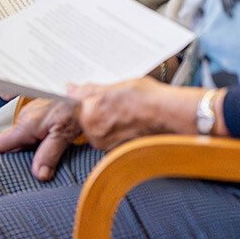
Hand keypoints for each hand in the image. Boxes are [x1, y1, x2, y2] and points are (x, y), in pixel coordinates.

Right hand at [0, 97, 82, 180]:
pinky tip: (30, 151)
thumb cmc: (75, 107)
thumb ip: (49, 154)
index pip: (1, 143)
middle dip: (4, 157)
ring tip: (19, 167)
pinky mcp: (38, 115)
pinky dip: (26, 143)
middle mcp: (25, 119)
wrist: (85, 94)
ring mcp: (31, 116)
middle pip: (9, 143)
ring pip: (19, 138)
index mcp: (27, 124)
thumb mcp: (63, 134)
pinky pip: (27, 132)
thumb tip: (38, 173)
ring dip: (19, 151)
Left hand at [71, 78, 203, 149]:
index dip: (85, 100)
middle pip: (86, 120)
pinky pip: (110, 140)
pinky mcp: (117, 152)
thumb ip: (89, 90)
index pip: (74, 106)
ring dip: (107, 122)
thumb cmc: (145, 98)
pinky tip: (130, 123)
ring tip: (126, 112)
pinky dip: (117, 132)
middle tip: (114, 103)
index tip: (94, 98)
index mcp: (88, 113)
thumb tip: (71, 89)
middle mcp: (93, 133)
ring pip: (98, 131)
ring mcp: (106, 145)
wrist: (168, 116)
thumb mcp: (114, 86)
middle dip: (96, 112)